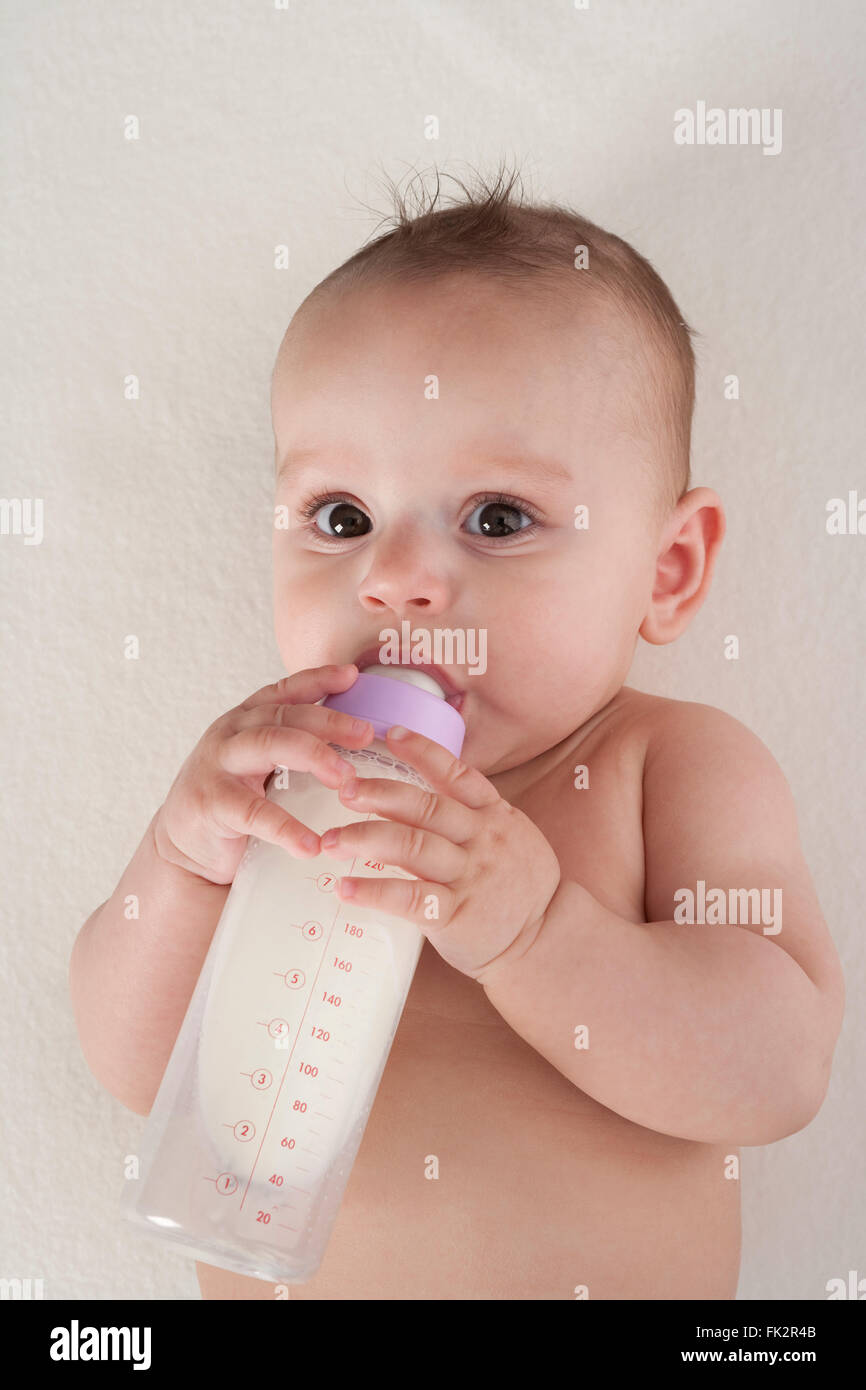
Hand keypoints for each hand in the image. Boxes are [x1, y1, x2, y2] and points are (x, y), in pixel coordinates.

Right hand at [154, 665, 373, 884]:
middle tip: (365, 735)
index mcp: (247, 720)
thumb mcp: (261, 764)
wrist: (186, 846)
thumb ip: (294, 745)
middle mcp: (231, 733)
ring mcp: (218, 765)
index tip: (351, 675)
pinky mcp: (211, 803)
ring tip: (346, 781)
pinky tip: (310, 844)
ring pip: (269, 743)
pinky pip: (254, 811)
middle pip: (285, 714)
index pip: (285, 691)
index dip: (318, 679)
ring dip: (314, 757)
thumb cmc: (233, 799)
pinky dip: (286, 828)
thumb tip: (357, 739)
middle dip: (329, 721)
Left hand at [321, 725, 561, 982]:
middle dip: (381, 794)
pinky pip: (410, 898)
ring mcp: (469, 877)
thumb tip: (422, 795)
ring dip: (365, 839)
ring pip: (413, 846)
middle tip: (344, 789)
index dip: (424, 751)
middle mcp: (482, 840)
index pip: (458, 774)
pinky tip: (345, 888)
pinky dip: (374, 891)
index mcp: (494, 816)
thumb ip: (473, 816)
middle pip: (426, 807)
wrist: (547, 940)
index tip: (390, 734)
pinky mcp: (455, 916)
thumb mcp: (511, 837)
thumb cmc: (519, 888)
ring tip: (330, 840)